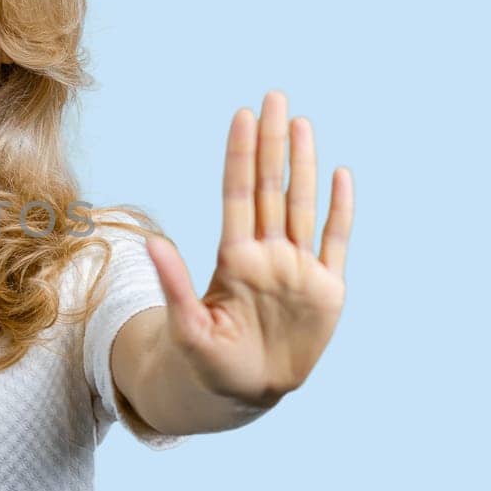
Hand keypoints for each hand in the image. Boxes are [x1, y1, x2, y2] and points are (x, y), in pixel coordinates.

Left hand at [142, 90, 353, 408]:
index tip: (242, 115)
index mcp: (235, 259)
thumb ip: (175, 285)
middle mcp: (268, 254)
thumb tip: (149, 243)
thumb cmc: (207, 362)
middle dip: (272, 143)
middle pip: (271, 187)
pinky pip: (336, 242)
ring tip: (302, 122)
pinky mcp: (326, 291)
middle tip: (274, 97)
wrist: (242, 394)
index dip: (240, 155)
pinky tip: (341, 175)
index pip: (239, 194)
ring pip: (302, 204)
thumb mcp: (187, 327)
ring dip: (303, 165)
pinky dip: (340, 211)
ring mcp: (298, 269)